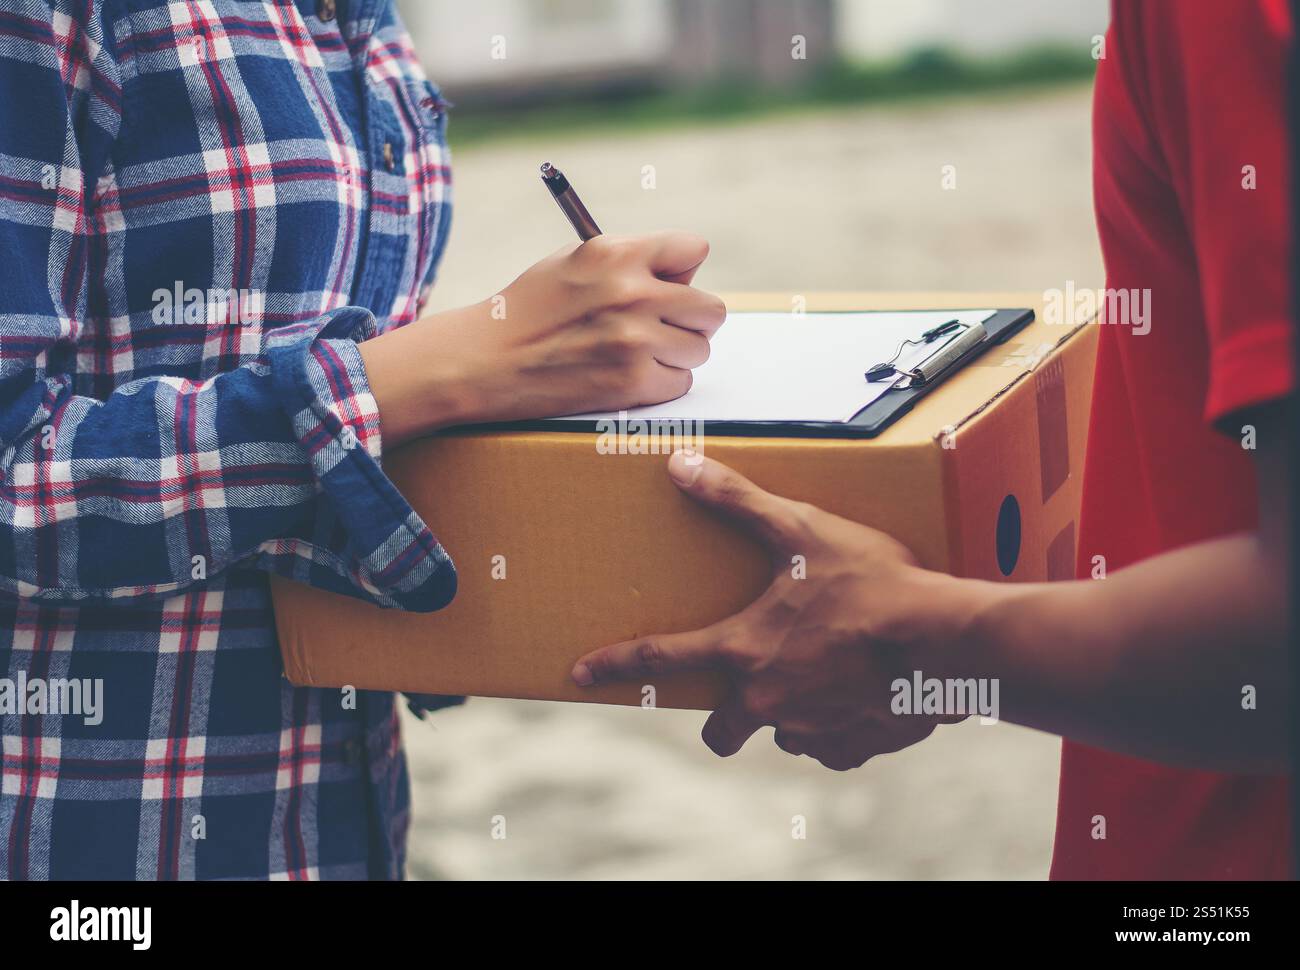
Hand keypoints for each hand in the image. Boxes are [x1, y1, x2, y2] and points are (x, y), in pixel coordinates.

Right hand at [361, 232, 725, 445]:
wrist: (484, 361)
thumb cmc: (526, 310)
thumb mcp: (573, 262)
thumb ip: (629, 261)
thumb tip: (684, 273)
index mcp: (617, 252)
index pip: (694, 250)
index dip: (683, 272)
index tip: (668, 286)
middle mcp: (632, 292)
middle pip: (710, 308)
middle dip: (689, 320)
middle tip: (659, 329)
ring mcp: (635, 339)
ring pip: (698, 349)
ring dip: (674, 355)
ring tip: (633, 354)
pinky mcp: (632, 382)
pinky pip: (679, 383)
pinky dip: (659, 385)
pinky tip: (624, 376)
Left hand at [571, 453, 977, 769]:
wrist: (947, 643)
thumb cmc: (874, 585)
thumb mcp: (802, 531)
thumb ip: (738, 501)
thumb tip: (680, 466)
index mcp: (744, 652)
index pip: (659, 660)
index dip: (613, 665)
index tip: (580, 674)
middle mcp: (768, 700)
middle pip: (721, 731)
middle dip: (721, 721)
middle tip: (741, 692)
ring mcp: (810, 729)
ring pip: (781, 734)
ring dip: (788, 712)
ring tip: (819, 675)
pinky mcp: (853, 746)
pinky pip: (831, 747)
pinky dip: (836, 727)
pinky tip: (857, 693)